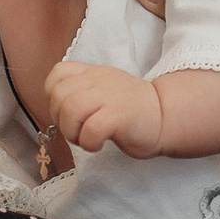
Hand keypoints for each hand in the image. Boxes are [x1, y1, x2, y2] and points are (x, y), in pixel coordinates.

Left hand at [47, 61, 166, 157]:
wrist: (165, 116)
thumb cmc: (131, 110)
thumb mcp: (103, 89)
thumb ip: (80, 92)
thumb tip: (57, 111)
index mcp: (92, 74)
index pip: (57, 74)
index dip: (54, 96)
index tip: (67, 111)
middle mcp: (98, 81)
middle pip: (59, 96)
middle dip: (61, 120)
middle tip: (78, 131)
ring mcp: (109, 97)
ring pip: (71, 110)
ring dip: (72, 132)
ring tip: (86, 139)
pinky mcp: (119, 116)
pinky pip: (91, 129)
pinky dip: (89, 142)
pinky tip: (98, 144)